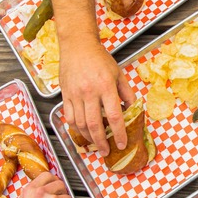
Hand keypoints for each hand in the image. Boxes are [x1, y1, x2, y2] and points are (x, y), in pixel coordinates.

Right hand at [59, 33, 136, 155]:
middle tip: (107, 151)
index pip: (114, 115)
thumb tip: (132, 110)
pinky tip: (83, 132)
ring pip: (80, 123)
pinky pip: (69, 117)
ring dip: (89, 137)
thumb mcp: (119, 74)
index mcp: (106, 86)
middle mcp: (89, 91)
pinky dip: (76, 128)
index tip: (122, 143)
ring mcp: (75, 94)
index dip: (118, 132)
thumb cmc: (100, 59)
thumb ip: (126, 93)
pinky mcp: (65, 95)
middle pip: (95, 124)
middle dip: (102, 142)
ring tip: (96, 143)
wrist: (78, 46)